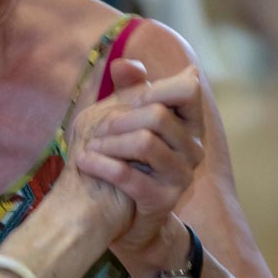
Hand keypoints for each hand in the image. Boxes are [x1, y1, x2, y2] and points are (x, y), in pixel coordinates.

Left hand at [74, 59, 205, 267]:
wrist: (117, 213)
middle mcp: (193, 148)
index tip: (128, 99)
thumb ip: (128, 89)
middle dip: (119, 118)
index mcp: (189, 123)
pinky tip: (83, 162)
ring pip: (144, 142)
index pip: (188, 89)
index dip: (154, 88)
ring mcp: (181, 176)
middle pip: (158, 115)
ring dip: (108, 143)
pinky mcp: (162, 201)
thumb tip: (122, 64)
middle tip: (97, 128)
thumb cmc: (122, 158)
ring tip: (89, 147)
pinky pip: (128, 175)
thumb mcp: (125, 118)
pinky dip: (100, 165)